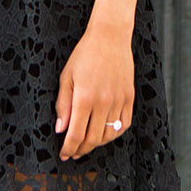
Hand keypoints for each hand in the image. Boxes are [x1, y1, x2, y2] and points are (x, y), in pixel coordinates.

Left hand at [55, 0, 136, 162]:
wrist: (110, 36)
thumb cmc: (85, 54)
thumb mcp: (67, 77)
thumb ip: (63, 105)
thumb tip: (61, 130)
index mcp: (85, 97)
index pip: (76, 134)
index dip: (69, 148)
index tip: (64, 154)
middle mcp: (103, 102)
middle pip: (93, 139)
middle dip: (81, 149)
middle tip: (74, 151)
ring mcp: (119, 101)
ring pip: (109, 135)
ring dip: (97, 144)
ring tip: (88, 142)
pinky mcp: (129, 97)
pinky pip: (124, 125)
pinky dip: (114, 133)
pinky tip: (105, 132)